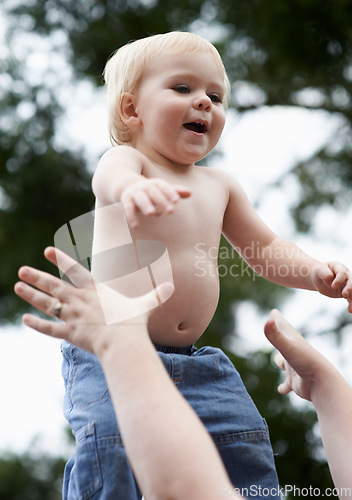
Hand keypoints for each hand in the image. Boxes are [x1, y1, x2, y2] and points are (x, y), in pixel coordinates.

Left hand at [14, 247, 173, 354]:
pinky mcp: (69, 334)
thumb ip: (156, 294)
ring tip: (17, 286)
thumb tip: (172, 286)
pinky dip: (37, 324)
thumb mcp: (146, 305)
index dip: (61, 260)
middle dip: (37, 276)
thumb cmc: (134, 322)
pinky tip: (25, 319)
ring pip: (47, 303)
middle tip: (22, 269)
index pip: (75, 270)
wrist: (123, 342)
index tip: (47, 251)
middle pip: (54, 285)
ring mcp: (73, 316)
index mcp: (95, 290)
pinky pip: (49, 328)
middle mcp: (80, 300)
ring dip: (31, 295)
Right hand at [121, 178, 190, 227]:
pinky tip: (135, 226)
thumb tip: (191, 193)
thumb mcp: (163, 190)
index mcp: (156, 184)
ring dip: (146, 205)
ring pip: (141, 199)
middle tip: (171, 211)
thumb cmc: (151, 191)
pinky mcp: (126, 201)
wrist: (128, 186)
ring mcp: (135, 193)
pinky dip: (131, 217)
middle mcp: (145, 187)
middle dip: (162, 201)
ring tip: (151, 214)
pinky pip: (128, 208)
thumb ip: (176, 192)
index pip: (164, 187)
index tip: (177, 200)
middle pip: (154, 193)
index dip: (170, 193)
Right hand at [264, 309, 332, 401]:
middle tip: (276, 328)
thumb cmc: (307, 363)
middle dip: (279, 335)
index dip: (276, 319)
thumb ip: (275, 335)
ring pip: (283, 363)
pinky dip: (284, 387)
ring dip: (280, 363)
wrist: (322, 384)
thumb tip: (267, 320)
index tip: (274, 312)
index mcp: (292, 341)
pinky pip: (286, 384)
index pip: (282, 326)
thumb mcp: (288, 347)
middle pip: (283, 342)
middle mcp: (293, 352)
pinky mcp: (295, 382)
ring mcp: (294, 367)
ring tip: (280, 363)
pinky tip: (281, 390)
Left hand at [311, 261, 351, 312]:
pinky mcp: (347, 292)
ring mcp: (347, 284)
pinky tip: (349, 310)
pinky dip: (351, 304)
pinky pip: (351, 298)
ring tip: (350, 309)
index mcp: (339, 267)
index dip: (339, 279)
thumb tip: (330, 281)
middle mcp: (346, 275)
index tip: (332, 286)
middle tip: (344, 294)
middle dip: (350, 288)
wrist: (319, 278)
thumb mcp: (319, 270)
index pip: (342, 273)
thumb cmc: (319, 272)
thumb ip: (325, 274)